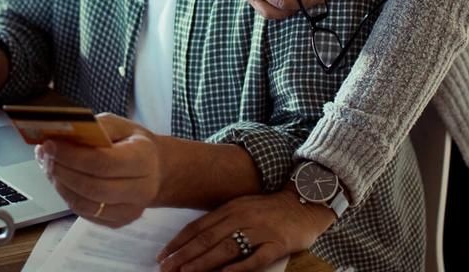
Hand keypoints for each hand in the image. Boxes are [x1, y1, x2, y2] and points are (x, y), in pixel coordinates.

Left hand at [37, 113, 160, 227]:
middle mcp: (141, 189)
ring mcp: (130, 210)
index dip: (72, 155)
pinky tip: (60, 180)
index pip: (103, 162)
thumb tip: (62, 133)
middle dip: (62, 171)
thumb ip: (94, 128)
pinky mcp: (118, 222)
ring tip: (49, 166)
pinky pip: (86, 214)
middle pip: (92, 187)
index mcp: (143, 159)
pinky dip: (67, 196)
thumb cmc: (132, 143)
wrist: (155, 170)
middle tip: (44, 155)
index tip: (50, 144)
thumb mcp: (119, 125)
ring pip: (85, 204)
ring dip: (60, 185)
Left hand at [157, 187, 335, 271]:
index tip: (162, 255)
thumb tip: (194, 241)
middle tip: (166, 268)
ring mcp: (260, 231)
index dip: (179, 242)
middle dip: (184, 255)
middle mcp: (242, 217)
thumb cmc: (270, 209)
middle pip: (208, 238)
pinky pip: (256, 257)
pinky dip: (239, 267)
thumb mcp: (242, 208)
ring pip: (227, 248)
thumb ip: (221, 221)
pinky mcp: (277, 244)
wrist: (306, 203)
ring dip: (204, 262)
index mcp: (230, 208)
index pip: (199, 226)